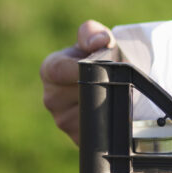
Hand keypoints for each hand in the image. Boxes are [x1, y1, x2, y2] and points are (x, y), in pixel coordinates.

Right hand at [40, 20, 114, 145]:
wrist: (114, 83)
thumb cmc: (102, 59)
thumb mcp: (98, 41)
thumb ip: (93, 34)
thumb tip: (99, 41)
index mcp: (51, 70)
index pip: (59, 70)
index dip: (82, 66)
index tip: (104, 65)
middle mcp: (52, 97)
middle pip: (80, 93)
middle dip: (104, 86)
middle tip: (120, 81)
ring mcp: (63, 120)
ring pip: (90, 113)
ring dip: (111, 104)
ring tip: (120, 94)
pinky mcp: (78, 138)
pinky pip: (97, 132)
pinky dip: (112, 123)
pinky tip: (118, 112)